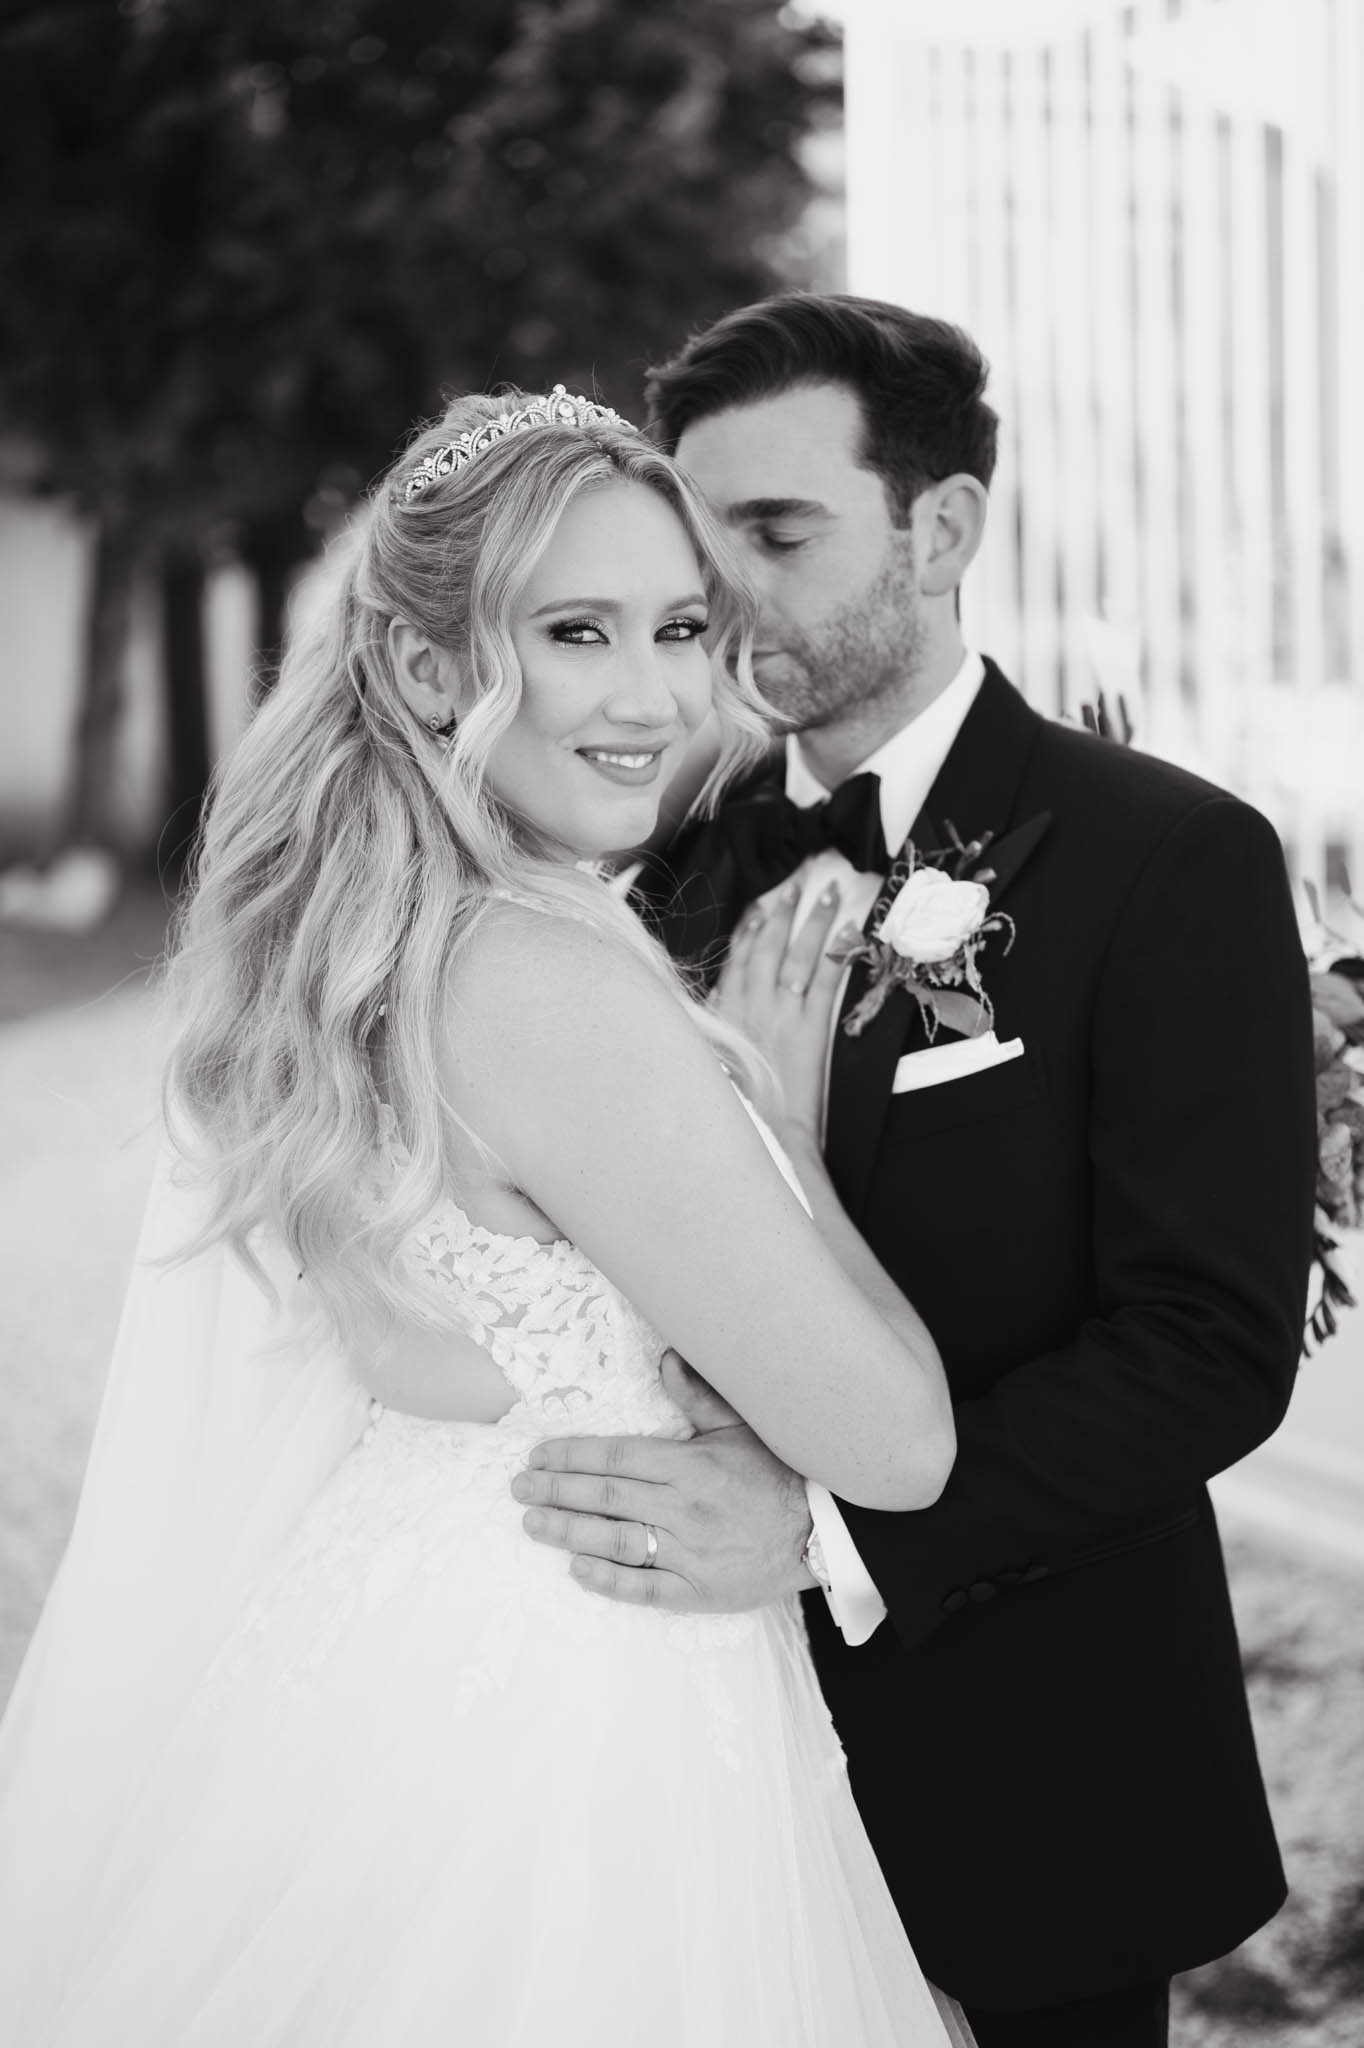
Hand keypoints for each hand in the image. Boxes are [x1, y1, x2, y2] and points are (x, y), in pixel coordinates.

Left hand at [510, 1350, 816, 1610]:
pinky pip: (644, 1588)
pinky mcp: (698, 1590)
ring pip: (616, 1541)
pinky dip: (608, 1580)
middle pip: (605, 1497)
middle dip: (555, 1490)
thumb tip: (664, 1360)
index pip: (616, 1457)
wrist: (821, 1531)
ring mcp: (691, 1552)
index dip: (572, 1456)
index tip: (538, 1455)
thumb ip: (697, 1394)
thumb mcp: (739, 1425)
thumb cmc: (777, 1473)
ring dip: (568, 1532)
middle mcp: (685, 1508)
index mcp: (691, 1465)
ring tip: (533, 1522)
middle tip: (519, 1487)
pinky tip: (577, 1568)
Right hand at [711, 880, 857, 1141]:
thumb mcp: (712, 1060)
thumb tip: (718, 1003)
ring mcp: (781, 1013)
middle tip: (795, 885)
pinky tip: (849, 931)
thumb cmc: (738, 1107)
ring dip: (813, 920)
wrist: (764, 1133)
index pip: (736, 961)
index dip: (748, 932)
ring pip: (797, 954)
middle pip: (766, 947)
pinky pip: (825, 980)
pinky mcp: (810, 1026)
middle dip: (780, 914)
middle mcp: (751, 1005)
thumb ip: (714, 1028)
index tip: (758, 910)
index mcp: (724, 1012)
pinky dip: (837, 952)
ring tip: (829, 893)